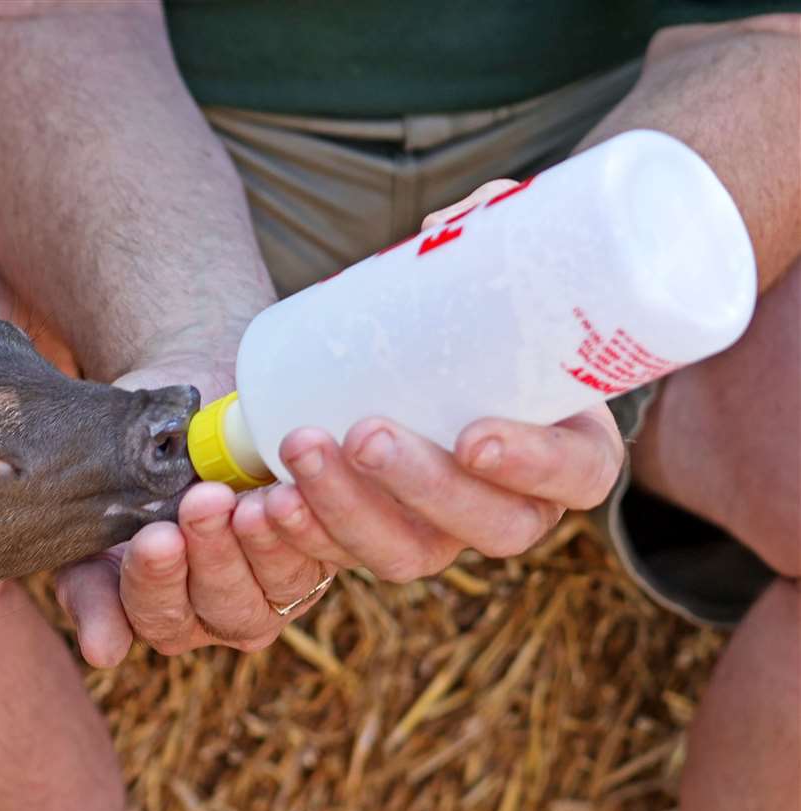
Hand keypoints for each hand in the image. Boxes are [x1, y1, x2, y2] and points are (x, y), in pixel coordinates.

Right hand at [55, 354, 337, 667]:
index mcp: (167, 611)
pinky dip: (321, 518)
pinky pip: (338, 546)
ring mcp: (287, 582)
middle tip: (204, 500)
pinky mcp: (334, 544)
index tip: (154, 537)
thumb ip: (90, 586)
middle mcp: (230, 610)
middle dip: (216, 554)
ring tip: (255, 496)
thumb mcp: (95, 522)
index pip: (162, 616)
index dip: (158, 581)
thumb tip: (102, 654)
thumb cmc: (130, 462)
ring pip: (285, 582)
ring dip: (270, 541)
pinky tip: (297, 487)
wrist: (184, 401)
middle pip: (230, 607)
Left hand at [250, 180, 624, 583]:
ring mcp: (444, 531)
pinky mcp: (379, 537)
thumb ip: (487, 234)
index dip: (534, 467)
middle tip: (365, 433)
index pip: (575, 475)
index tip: (476, 437)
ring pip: (407, 551)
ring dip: (347, 510)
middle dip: (420, 485)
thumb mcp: (497, 277)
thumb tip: (450, 218)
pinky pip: (344, 558)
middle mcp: (514, 505)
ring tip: (301, 448)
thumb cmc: (481, 320)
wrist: (419, 368)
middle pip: (486, 526)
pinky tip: (268, 505)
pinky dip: (303, 535)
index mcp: (572, 450)